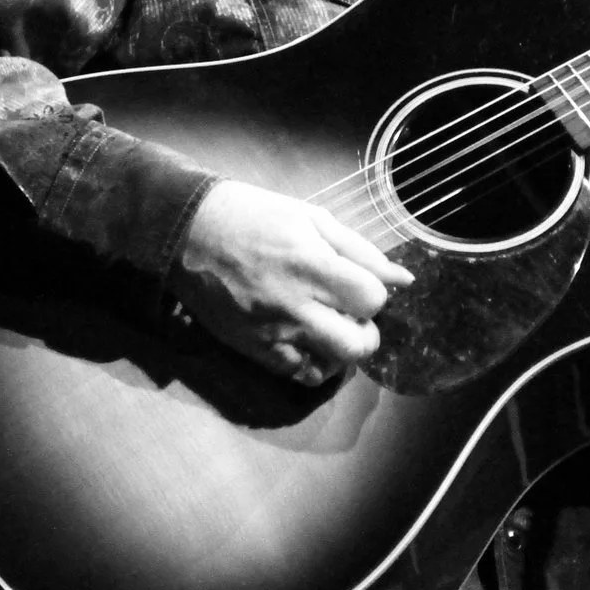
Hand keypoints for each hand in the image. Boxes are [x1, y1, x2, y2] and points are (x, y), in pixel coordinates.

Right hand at [170, 180, 414, 385]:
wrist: (187, 230)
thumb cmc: (253, 215)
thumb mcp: (311, 218)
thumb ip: (359, 251)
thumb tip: (402, 278)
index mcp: (312, 265)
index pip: (372, 300)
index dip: (374, 294)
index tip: (358, 284)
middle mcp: (295, 305)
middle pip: (359, 344)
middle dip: (366, 331)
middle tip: (351, 313)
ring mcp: (272, 332)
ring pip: (332, 366)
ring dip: (341, 349)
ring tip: (329, 326)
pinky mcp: (253, 348)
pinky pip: (298, 374)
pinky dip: (313, 363)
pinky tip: (308, 340)